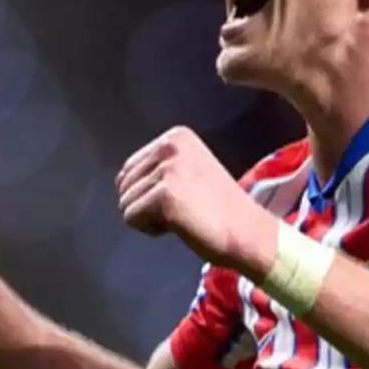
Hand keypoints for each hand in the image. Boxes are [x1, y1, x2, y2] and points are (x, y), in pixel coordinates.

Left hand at [115, 127, 275, 272]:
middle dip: (146, 204)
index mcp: (176, 136)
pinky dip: (151, 229)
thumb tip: (121, 180)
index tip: (184, 195)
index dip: (149, 191)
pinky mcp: (164, 196)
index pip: (129, 167)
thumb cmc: (219, 209)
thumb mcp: (189, 170)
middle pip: (124, 185)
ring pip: (125, 203)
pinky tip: (179, 225)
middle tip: (184, 208)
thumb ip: (158, 168)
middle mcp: (170, 146)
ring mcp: (167, 170)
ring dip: (150, 217)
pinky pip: (131, 219)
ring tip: (184, 215)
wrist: (248, 232)